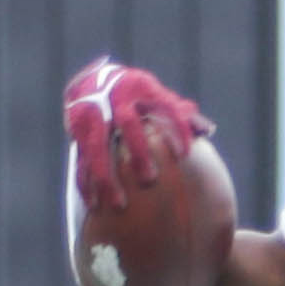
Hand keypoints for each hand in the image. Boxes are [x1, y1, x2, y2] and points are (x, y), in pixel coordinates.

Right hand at [63, 59, 212, 212]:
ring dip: (106, 177)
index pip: (164, 105)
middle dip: (138, 151)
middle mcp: (116, 97)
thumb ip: (179, 112)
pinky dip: (85, 182)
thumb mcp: (156, 95)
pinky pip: (80, 158)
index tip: (185, 154)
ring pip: (97, 146)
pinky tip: (94, 204)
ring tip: (119, 205)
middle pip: (127, 123)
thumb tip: (208, 130)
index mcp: (142, 86)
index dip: (176, 127)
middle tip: (149, 179)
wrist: (94, 80)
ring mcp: (93, 113)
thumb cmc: (137, 95)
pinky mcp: (76, 130)